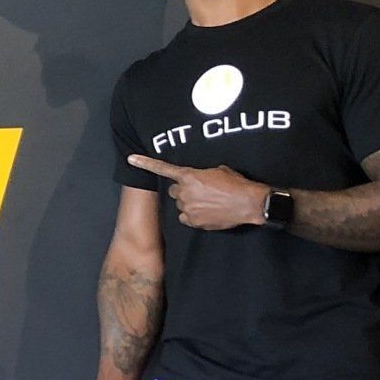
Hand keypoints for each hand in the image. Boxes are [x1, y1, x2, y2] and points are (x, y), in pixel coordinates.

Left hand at [128, 155, 266, 229]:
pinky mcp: (193, 221)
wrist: (248, 203)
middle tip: (200, 191)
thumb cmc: (236, 184)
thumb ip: (201, 174)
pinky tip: (207, 213)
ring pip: (181, 205)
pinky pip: (185, 218)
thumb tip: (199, 179)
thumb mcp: (218, 170)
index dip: (145, 163)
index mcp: (189, 176)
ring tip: (208, 203)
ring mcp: (188, 208)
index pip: (162, 168)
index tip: (130, 158)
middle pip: (174, 191)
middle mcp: (184, 192)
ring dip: (190, 203)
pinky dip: (193, 216)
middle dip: (184, 191)